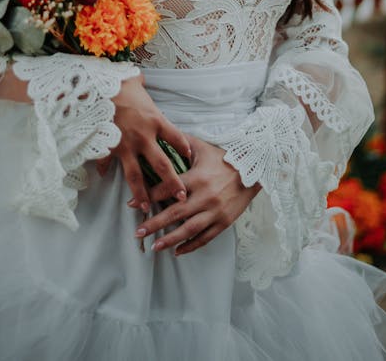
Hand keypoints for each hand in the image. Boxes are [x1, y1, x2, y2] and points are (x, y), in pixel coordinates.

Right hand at [96, 75, 191, 210]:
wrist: (96, 88)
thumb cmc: (119, 82)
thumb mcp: (135, 81)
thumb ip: (140, 84)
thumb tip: (140, 77)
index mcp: (155, 120)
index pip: (176, 138)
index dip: (184, 147)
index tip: (189, 155)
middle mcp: (143, 137)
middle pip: (162, 165)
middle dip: (172, 183)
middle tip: (181, 196)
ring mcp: (124, 145)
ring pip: (136, 175)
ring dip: (142, 192)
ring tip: (147, 206)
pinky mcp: (107, 147)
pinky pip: (105, 162)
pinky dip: (103, 169)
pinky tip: (103, 176)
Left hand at [136, 136, 259, 255]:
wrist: (253, 170)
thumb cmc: (224, 158)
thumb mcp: (202, 147)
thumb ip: (182, 143)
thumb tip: (164, 134)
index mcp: (196, 177)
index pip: (168, 189)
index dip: (148, 196)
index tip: (132, 204)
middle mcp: (204, 196)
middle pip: (175, 213)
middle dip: (154, 224)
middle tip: (138, 232)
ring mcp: (215, 211)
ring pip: (189, 230)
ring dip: (170, 239)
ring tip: (155, 246)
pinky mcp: (224, 222)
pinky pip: (205, 238)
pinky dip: (191, 246)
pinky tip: (177, 251)